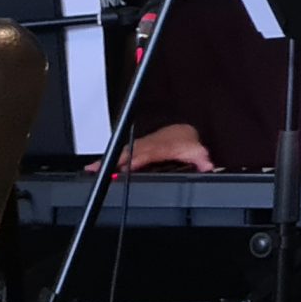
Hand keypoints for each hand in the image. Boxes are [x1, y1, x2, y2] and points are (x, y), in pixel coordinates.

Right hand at [96, 123, 212, 172]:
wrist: (181, 131)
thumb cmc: (185, 143)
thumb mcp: (197, 151)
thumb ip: (202, 160)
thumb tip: (209, 166)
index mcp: (161, 146)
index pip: (147, 153)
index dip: (136, 160)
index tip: (126, 167)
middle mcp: (148, 144)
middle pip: (128, 152)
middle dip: (114, 160)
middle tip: (98, 170)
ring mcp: (139, 144)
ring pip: (121, 151)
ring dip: (105, 160)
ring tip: (91, 169)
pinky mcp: (134, 147)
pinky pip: (119, 151)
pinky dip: (106, 158)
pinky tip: (95, 167)